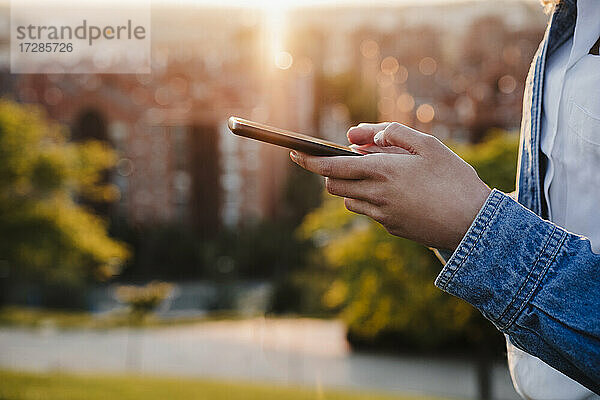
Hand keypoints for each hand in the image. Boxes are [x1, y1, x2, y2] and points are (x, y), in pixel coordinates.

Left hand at [289, 122, 490, 249]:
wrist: (475, 224)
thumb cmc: (454, 179)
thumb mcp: (428, 145)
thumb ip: (391, 133)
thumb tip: (359, 136)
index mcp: (383, 171)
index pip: (331, 168)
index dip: (308, 161)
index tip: (294, 154)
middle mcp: (377, 196)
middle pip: (333, 186)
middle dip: (333, 173)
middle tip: (353, 161)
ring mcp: (382, 216)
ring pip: (349, 200)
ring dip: (353, 187)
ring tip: (381, 175)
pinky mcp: (391, 229)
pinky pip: (369, 212)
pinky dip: (371, 200)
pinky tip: (397, 194)